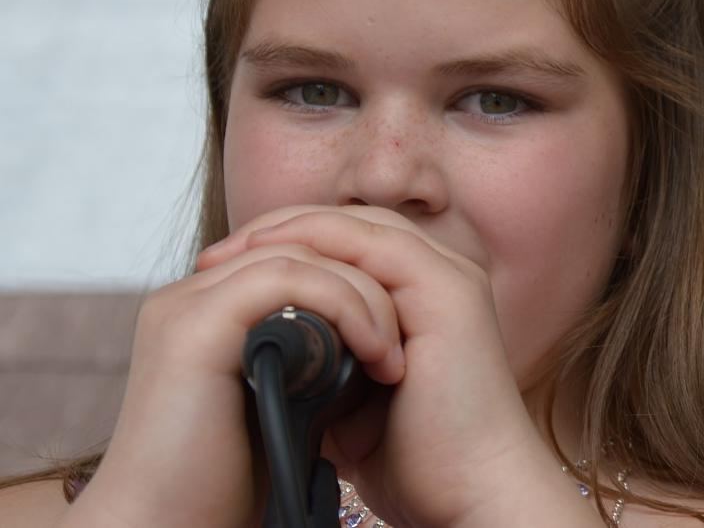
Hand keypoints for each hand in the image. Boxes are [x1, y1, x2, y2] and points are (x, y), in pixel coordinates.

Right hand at [67, 207, 403, 527]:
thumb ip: (312, 357)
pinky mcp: (195, 326)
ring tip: (393, 355)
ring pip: (299, 254)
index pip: (299, 254)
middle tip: (406, 337)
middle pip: (301, 243)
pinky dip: (341, 304)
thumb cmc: (229, 486)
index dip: (358, 279)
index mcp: (212, 310)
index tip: (401, 330)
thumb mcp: (288, 403)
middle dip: (367, 279)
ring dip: (364, 296)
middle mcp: (193, 297)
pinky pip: (285, 279)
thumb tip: (372, 336)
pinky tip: (373, 350)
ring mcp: (188, 306)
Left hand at [199, 206, 548, 527]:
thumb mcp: (353, 399)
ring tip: (231, 253)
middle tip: (215, 255)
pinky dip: (318, 244)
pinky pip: (373, 244)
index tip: (224, 272)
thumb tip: (261, 348)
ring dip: (289, 230)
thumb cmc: (421, 461)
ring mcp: (450, 277)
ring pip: (358, 224)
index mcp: (425, 294)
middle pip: (351, 222)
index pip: (350, 242)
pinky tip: (272, 260)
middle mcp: (444, 273)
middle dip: (278, 230)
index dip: (287, 246)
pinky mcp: (447, 291)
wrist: (473, 496)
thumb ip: (323, 359)